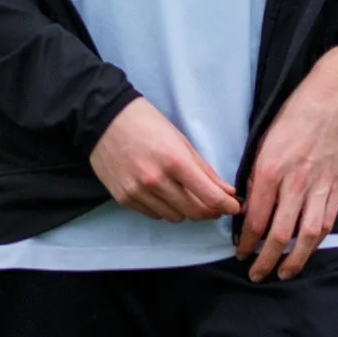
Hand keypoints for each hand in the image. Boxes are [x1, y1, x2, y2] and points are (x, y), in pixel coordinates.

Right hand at [89, 97, 240, 223]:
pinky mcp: (123, 198)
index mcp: (174, 160)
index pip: (209, 196)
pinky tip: (164, 195)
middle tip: (214, 204)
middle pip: (194, 212)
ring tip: (185, 196)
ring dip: (186, 211)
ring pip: (175, 217)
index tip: (234, 207)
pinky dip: (165, 209)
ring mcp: (137, 191)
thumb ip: (204, 169)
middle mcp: (155, 180)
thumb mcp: (180, 140)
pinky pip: (154, 215)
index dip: (227, 205)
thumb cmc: (145, 123)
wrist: (103, 119)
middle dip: (210, 211)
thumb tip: (227, 192)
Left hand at [236, 45, 337, 280]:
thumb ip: (256, 174)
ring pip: (307, 235)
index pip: (256, 217)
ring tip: (284, 273)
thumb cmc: (293, 116)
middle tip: (256, 274)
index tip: (240, 252)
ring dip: (294, 259)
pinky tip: (308, 251)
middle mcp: (295, 184)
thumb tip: (248, 203)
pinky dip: (316, 241)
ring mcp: (320, 188)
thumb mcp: (263, 141)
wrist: (333, 102)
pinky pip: (327, 223)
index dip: (247, 240)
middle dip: (266, 259)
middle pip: (280, 233)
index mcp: (271, 170)